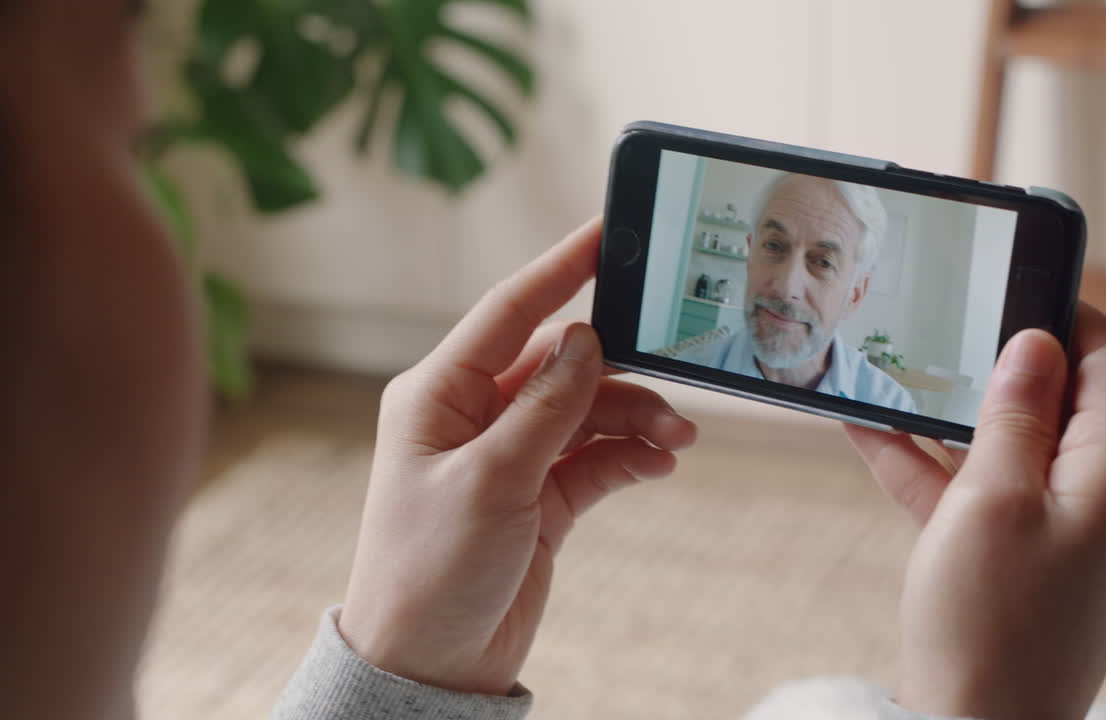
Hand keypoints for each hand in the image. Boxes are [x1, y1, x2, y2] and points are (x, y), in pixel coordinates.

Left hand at [338, 218, 697, 695]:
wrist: (431, 666)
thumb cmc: (429, 572)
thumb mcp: (490, 481)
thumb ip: (545, 408)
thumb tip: (584, 338)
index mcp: (439, 395)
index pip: (508, 311)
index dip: (561, 268)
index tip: (610, 232)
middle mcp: (474, 416)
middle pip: (561, 364)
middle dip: (619, 369)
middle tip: (676, 368)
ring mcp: (509, 456)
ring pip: (587, 411)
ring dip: (634, 418)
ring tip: (676, 437)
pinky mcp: (540, 497)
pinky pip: (595, 458)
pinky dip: (629, 456)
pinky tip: (659, 462)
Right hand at [846, 303, 1105, 719]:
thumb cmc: (989, 623)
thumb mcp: (992, 499)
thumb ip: (1015, 414)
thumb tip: (1036, 342)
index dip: (1064, 314)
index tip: (1008, 283)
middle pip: (1062, 401)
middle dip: (996, 363)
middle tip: (941, 326)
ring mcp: (1068, 530)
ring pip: (1013, 445)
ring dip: (953, 414)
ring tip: (893, 373)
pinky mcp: (1027, 557)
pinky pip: (986, 492)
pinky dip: (937, 464)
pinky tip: (871, 433)